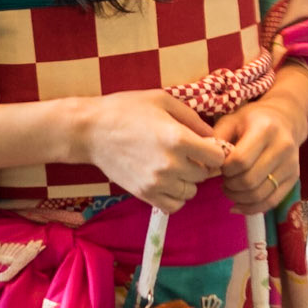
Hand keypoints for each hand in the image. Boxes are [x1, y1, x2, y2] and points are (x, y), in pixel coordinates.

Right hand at [81, 90, 227, 211]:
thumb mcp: (163, 101)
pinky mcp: (144, 194)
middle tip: (188, 155)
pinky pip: (174, 206)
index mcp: (178, 138)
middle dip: (201, 165)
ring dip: (188, 181)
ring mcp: (156, 182)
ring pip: (191, 192)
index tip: (206, 146)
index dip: (215, 151)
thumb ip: (192, 118)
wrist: (90, 131)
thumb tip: (213, 136)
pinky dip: (176, 196)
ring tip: (176, 168)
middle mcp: (170, 164)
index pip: (217, 157)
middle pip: (204, 175)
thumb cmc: (126, 110)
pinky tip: (168, 182)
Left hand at [212, 75, 307, 215]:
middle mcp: (282, 147)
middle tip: (223, 180)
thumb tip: (202, 167)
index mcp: (265, 129)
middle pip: (250, 181)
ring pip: (260, 195)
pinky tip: (238, 204)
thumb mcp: (231, 121)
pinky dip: (252, 208)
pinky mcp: (294, 178)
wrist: (285, 120)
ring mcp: (291, 165)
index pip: (241, 161)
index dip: (225, 169)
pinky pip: (271, 202)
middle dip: (230, 185)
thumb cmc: (252, 120)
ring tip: (230, 189)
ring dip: (239, 197)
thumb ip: (216, 140)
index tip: (219, 166)